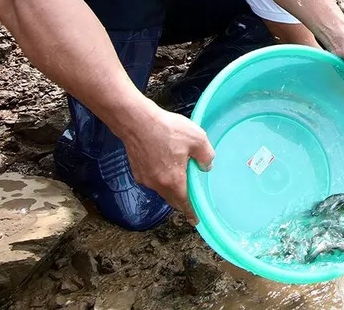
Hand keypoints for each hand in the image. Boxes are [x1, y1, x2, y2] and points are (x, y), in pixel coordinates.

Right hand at [123, 106, 213, 225]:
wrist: (136, 122)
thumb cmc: (168, 130)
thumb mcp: (197, 139)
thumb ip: (206, 156)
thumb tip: (206, 166)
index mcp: (173, 180)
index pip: (184, 202)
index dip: (191, 212)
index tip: (195, 221)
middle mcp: (157, 184)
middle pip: (172, 198)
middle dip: (182, 201)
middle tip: (190, 200)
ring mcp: (144, 178)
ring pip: (161, 189)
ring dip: (171, 188)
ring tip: (180, 178)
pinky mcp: (137, 170)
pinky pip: (152, 180)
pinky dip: (161, 178)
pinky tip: (165, 166)